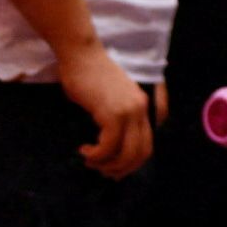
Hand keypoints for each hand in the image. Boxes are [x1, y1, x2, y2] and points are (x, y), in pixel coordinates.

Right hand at [62, 40, 154, 179]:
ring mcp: (128, 111)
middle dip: (121, 169)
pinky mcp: (113, 113)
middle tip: (103, 172)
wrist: (80, 54)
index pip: (147, 143)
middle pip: (140, 153)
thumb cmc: (87, 73)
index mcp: (142, 105)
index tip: (116, 168)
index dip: (132, 162)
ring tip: (90, 160)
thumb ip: (114, 116)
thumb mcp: (108, 97)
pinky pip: (109, 146)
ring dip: (106, 164)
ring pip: (126, 153)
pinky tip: (85, 151)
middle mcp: (140, 109)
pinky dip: (97, 154)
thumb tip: (107, 143)